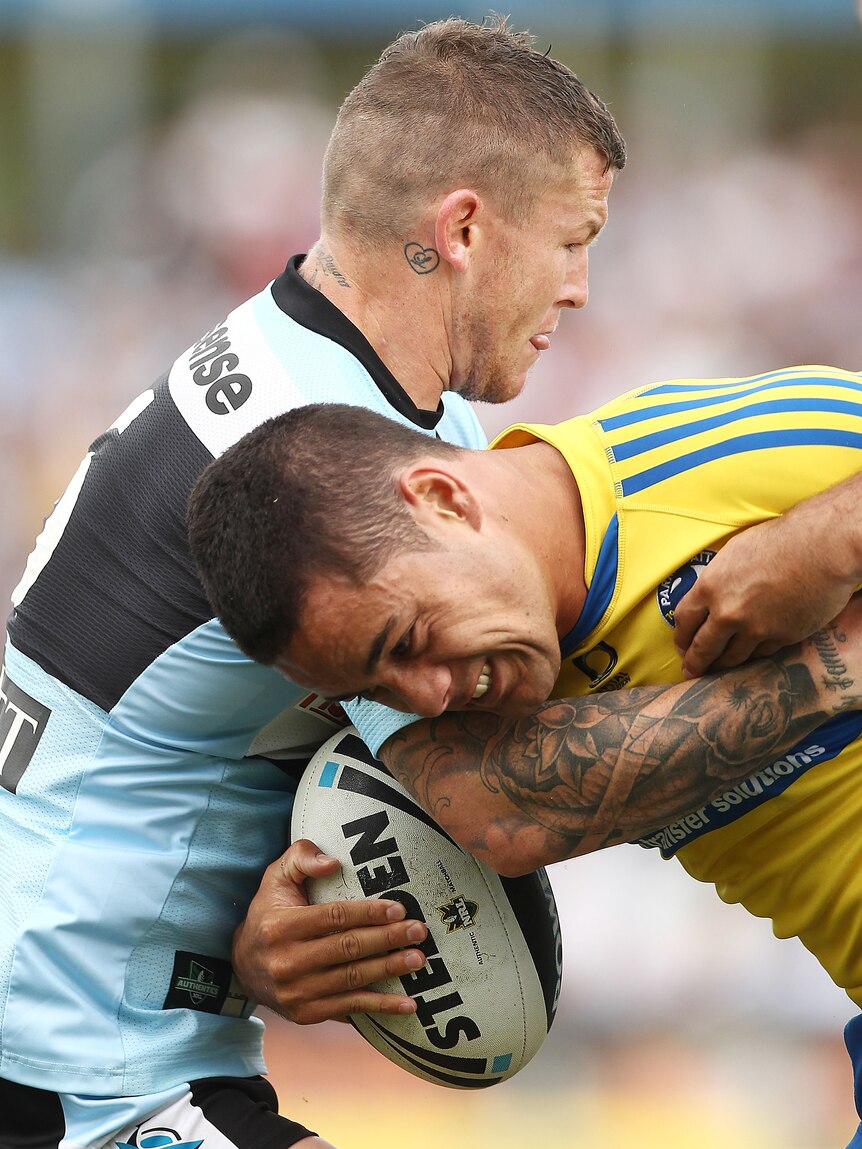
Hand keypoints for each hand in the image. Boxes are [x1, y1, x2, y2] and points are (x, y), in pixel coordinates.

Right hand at [232, 838, 426, 1023]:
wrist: (242, 965)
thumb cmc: (269, 912)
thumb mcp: (276, 877)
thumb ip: (301, 858)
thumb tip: (333, 862)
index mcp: (281, 926)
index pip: (334, 917)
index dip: (369, 913)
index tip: (399, 908)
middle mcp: (287, 962)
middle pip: (348, 948)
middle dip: (388, 939)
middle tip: (418, 931)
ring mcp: (296, 992)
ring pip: (352, 979)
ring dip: (389, 970)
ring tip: (418, 959)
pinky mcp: (305, 1013)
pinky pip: (349, 1008)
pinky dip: (381, 1006)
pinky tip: (407, 1003)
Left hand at [674, 479, 861, 677]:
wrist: (822, 547)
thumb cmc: (780, 540)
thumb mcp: (734, 553)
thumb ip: (717, 579)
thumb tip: (709, 594)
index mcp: (710, 587)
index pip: (684, 620)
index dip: (681, 636)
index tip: (682, 645)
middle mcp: (728, 613)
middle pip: (703, 648)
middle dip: (695, 663)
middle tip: (692, 671)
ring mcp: (756, 629)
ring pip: (732, 657)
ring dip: (723, 664)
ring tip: (718, 667)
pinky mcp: (782, 637)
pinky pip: (762, 653)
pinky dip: (755, 653)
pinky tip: (751, 653)